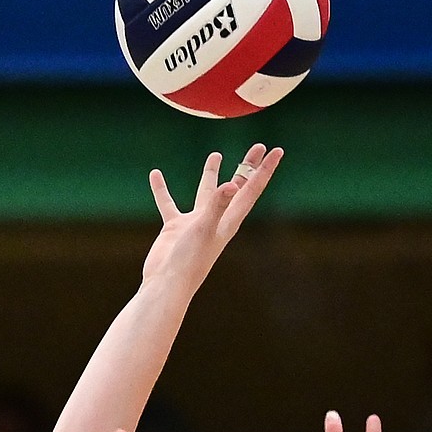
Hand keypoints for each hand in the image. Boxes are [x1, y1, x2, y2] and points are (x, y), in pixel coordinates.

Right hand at [141, 145, 282, 295]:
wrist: (167, 284)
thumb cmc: (189, 261)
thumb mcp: (204, 229)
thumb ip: (216, 206)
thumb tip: (231, 185)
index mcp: (229, 220)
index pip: (251, 190)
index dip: (264, 170)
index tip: (276, 150)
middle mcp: (216, 219)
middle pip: (236, 187)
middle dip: (247, 167)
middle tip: (258, 147)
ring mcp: (195, 223)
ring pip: (206, 192)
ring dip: (211, 174)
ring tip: (216, 155)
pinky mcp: (175, 227)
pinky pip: (169, 203)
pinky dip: (162, 190)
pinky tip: (155, 175)